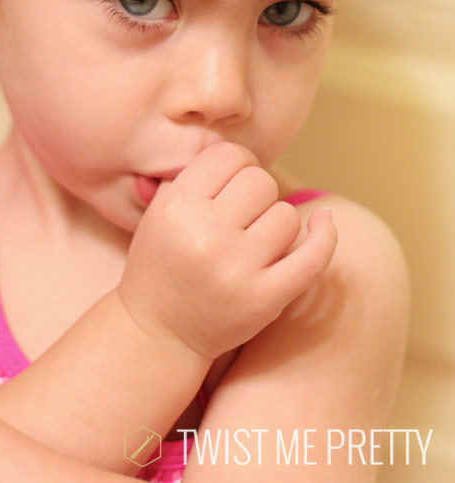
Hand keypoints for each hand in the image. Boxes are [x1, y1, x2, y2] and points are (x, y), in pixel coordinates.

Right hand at [118, 142, 336, 359]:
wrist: (157, 331)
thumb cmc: (163, 261)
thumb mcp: (161, 210)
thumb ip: (196, 176)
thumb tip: (244, 152)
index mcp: (177, 206)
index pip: (228, 156)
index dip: (236, 163)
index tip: (232, 181)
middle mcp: (206, 235)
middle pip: (260, 182)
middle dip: (255, 193)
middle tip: (240, 215)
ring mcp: (237, 269)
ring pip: (286, 216)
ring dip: (276, 222)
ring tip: (253, 240)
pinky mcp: (265, 299)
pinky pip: (312, 257)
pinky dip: (324, 235)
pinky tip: (322, 222)